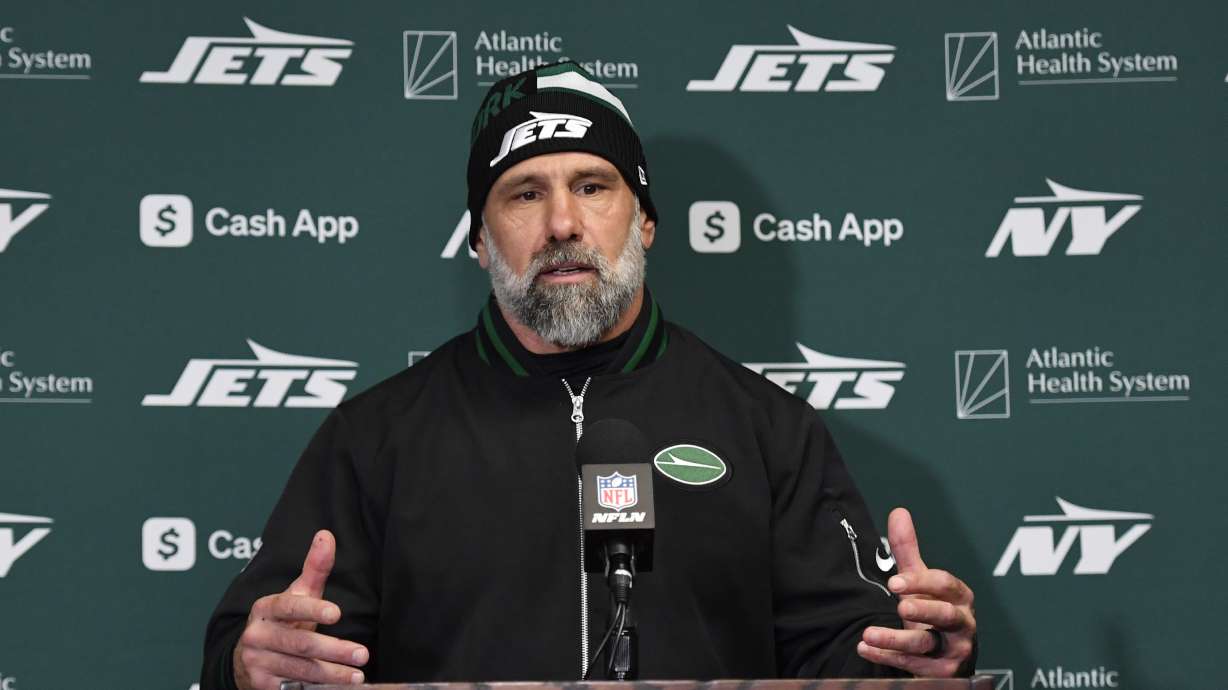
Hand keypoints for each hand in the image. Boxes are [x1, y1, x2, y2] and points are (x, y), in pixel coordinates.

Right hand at [233, 530, 369, 689]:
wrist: (247, 657)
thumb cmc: (282, 620)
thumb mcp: (296, 594)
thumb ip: (314, 568)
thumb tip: (326, 535)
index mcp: (265, 608)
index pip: (289, 607)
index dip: (312, 610)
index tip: (337, 613)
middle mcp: (257, 636)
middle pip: (300, 644)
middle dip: (334, 650)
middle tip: (363, 654)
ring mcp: (257, 662)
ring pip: (299, 669)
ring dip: (331, 674)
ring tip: (357, 676)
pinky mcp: (261, 685)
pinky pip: (293, 687)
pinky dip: (316, 688)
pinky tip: (337, 688)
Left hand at [856, 508, 975, 676]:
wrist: (947, 660)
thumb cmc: (932, 614)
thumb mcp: (921, 583)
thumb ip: (908, 552)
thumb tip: (898, 512)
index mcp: (959, 597)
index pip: (945, 585)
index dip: (921, 583)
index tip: (894, 582)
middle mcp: (963, 624)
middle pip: (946, 616)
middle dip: (924, 610)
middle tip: (900, 606)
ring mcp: (954, 651)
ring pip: (928, 646)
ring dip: (896, 640)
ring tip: (868, 634)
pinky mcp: (943, 674)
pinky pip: (916, 666)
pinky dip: (888, 657)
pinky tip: (865, 648)